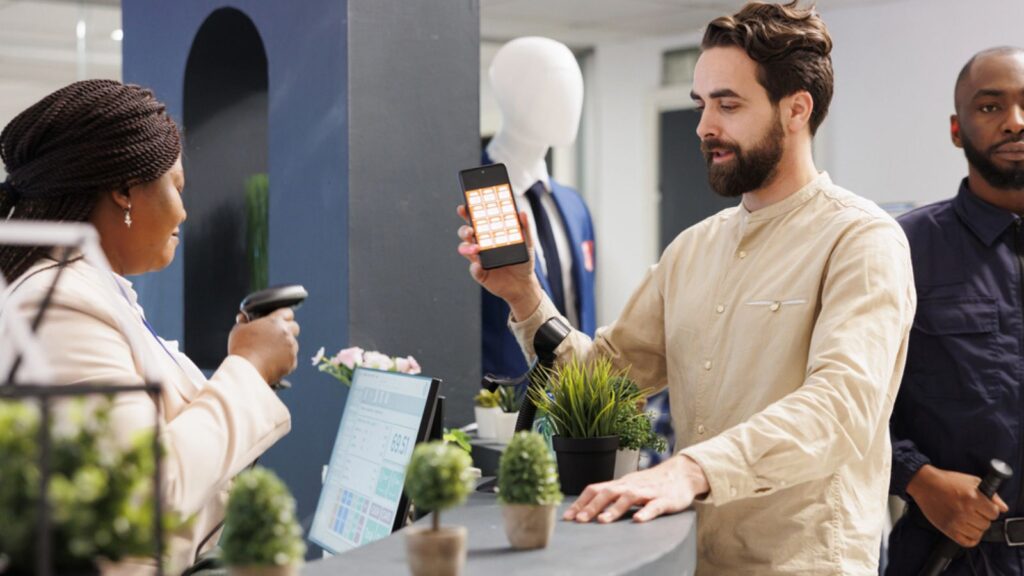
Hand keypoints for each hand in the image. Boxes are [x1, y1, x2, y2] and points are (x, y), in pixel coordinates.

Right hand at [228, 307, 299, 385]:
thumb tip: (243, 318)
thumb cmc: (242, 349)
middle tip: (276, 336)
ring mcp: (291, 348)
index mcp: (275, 321)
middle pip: (294, 327)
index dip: (284, 316)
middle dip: (288, 330)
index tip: (280, 320)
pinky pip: (291, 358)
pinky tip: (272, 362)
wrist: (247, 370)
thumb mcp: (238, 330)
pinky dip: (284, 360)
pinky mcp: (292, 362)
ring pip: (293, 344)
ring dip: (285, 346)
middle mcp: (286, 333)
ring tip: (270, 352)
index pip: (287, 312)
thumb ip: (243, 321)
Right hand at [456, 205, 542, 320]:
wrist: (523, 283)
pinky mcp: (480, 273)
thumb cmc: (523, 260)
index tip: (464, 207)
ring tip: (476, 249)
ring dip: (466, 248)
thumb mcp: (527, 243)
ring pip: (465, 250)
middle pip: (466, 233)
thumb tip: (522, 213)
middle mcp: (480, 244)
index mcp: (489, 234)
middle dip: (464, 230)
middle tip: (470, 230)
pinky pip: (474, 270)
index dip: (468, 213)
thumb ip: (525, 228)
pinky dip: (474, 268)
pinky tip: (478, 266)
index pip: (476, 220)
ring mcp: (478, 259)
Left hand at [563, 454, 709, 523]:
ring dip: (614, 509)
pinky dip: (646, 512)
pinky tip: (638, 520)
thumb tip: (588, 507)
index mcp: (620, 484)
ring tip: (603, 521)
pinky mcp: (664, 499)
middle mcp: (631, 485)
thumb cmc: (652, 483)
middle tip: (579, 520)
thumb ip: (612, 495)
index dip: (581, 502)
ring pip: (629, 497)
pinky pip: (655, 506)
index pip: (596, 489)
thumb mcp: (629, 486)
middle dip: (592, 506)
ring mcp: (648, 491)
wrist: (682, 473)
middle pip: (608, 492)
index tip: (568, 516)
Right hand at [907, 464, 1007, 546]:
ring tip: (969, 520)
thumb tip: (1003, 508)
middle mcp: (964, 511)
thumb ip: (991, 495)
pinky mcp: (947, 529)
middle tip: (975, 512)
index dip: (991, 510)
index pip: (994, 513)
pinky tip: (967, 530)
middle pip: (986, 524)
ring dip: (976, 528)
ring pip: (978, 534)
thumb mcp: (971, 481)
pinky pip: (967, 542)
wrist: (925, 484)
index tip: (985, 507)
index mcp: (972, 498)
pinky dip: (970, 538)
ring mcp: (955, 522)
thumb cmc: (947, 481)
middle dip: (983, 518)